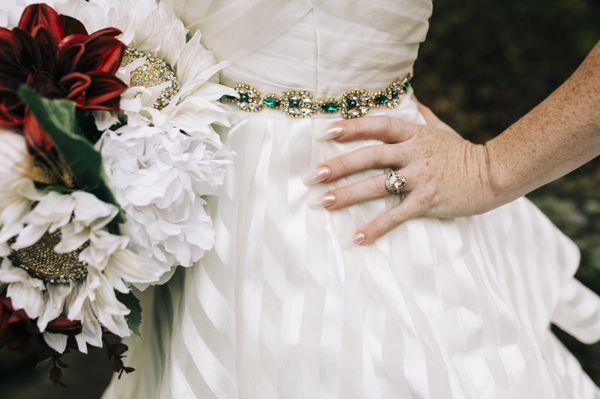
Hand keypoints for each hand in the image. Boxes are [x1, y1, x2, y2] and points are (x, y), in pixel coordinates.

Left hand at [303, 100, 497, 244]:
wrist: (496, 173)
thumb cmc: (464, 152)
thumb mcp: (441, 129)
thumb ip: (421, 114)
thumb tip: (408, 95)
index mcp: (415, 134)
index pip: (379, 126)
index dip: (353, 127)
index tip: (326, 132)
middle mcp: (414, 154)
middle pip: (370, 156)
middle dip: (338, 165)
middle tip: (311, 176)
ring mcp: (420, 178)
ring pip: (378, 185)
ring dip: (348, 195)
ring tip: (323, 203)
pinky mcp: (428, 201)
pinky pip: (397, 216)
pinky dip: (376, 228)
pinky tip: (357, 239)